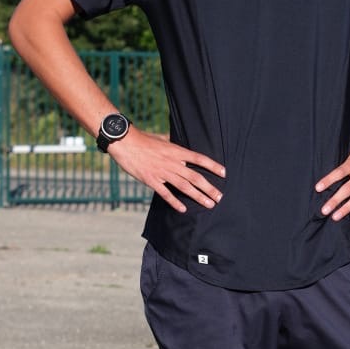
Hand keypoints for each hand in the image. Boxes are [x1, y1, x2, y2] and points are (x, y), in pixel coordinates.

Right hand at [108, 127, 224, 212]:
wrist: (125, 142)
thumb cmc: (143, 139)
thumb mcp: (162, 139)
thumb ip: (173, 146)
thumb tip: (180, 147)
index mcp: (176, 151)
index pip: (200, 159)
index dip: (213, 166)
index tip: (224, 173)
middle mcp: (173, 163)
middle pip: (196, 177)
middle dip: (210, 188)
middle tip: (220, 197)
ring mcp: (162, 173)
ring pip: (185, 187)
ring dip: (198, 196)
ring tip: (209, 204)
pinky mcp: (151, 181)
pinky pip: (166, 194)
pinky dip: (175, 202)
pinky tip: (183, 209)